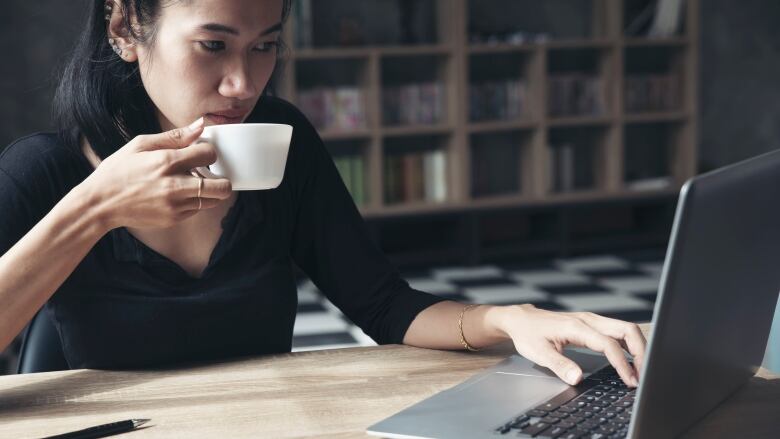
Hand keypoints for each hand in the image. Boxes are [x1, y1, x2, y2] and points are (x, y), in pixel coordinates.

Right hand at [83, 117, 232, 229]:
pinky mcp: (174, 219)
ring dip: (210, 191)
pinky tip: (180, 194)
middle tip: (211, 173)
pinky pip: (198, 210)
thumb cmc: (119, 170)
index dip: (209, 151)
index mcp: (166, 161)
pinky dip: (195, 201)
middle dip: (222, 178)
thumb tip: (201, 125)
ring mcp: (176, 205)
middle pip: (222, 186)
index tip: (201, 153)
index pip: (209, 154)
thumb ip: (175, 136)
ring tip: (194, 183)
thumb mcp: (141, 145)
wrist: (100, 203)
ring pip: (213, 200)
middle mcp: (174, 185)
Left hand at [494, 304, 645, 386]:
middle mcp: (588, 320)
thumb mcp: (538, 352)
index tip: (630, 381)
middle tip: (644, 375)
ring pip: (625, 329)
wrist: (521, 320)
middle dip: (641, 352)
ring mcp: (592, 321)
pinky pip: (618, 332)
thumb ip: (559, 365)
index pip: (609, 344)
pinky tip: (630, 361)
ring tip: (641, 371)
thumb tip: (577, 378)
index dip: (622, 364)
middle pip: (627, 330)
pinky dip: (629, 345)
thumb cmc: (528, 334)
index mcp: (576, 326)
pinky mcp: (592, 325)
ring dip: (638, 348)